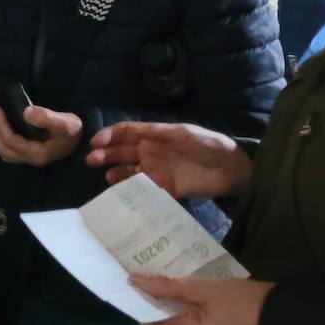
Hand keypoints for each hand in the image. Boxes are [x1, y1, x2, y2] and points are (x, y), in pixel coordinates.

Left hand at [0, 105, 82, 165]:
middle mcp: (32, 159)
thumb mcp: (65, 122)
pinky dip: (3, 140)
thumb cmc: (75, 129)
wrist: (85, 136)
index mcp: (37, 153)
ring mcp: (32, 159)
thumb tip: (26, 113)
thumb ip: (46, 117)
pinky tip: (3, 128)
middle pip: (4, 149)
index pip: (11, 141)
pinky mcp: (32, 154)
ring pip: (6, 152)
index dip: (1, 124)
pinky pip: (12, 151)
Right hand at [86, 121, 252, 198]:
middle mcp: (151, 152)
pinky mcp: (164, 188)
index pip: (126, 132)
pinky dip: (130, 190)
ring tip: (107, 176)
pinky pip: (142, 189)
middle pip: (123, 151)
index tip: (96, 142)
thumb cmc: (208, 145)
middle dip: (106, 154)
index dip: (109, 135)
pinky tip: (121, 192)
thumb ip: (156, 133)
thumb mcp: (183, 133)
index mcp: (155, 135)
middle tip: (92, 160)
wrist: (232, 170)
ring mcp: (156, 171)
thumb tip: (128, 133)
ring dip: (115, 172)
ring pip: (129, 170)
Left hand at [132, 274, 272, 324]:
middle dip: (149, 305)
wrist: (278, 315)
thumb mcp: (204, 288)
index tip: (132, 278)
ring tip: (159, 284)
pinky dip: (177, 316)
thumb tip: (135, 281)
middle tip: (146, 279)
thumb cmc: (243, 300)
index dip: (140, 299)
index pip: (152, 320)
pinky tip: (176, 296)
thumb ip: (168, 287)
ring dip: (163, 310)